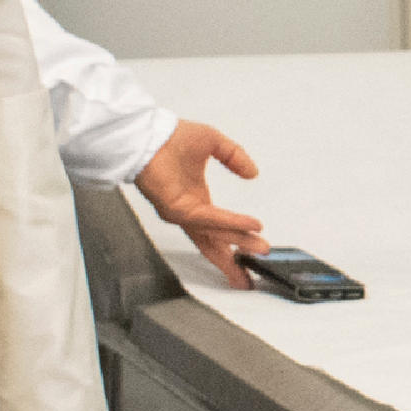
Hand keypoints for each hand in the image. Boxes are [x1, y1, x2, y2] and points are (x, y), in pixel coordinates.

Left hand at [133, 121, 266, 282]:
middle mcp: (189, 212)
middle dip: (233, 260)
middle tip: (251, 276)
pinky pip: (209, 219)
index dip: (236, 241)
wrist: (150, 135)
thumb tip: (252, 173)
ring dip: (239, 241)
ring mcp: (182, 213)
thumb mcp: (214, 143)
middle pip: (213, 244)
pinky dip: (230, 222)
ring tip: (260, 247)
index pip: (217, 230)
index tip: (254, 249)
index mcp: (196, 200)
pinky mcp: (177, 209)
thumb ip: (234, 157)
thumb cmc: (171, 137)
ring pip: (215, 233)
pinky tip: (248, 225)